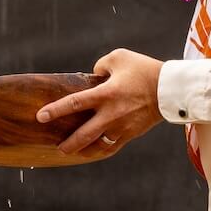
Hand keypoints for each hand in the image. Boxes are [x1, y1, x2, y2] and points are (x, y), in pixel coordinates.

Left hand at [37, 48, 165, 155]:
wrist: (170, 89)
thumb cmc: (143, 70)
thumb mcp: (119, 57)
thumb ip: (101, 65)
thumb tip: (92, 75)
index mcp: (106, 94)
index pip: (75, 103)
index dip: (56, 110)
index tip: (40, 116)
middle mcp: (111, 114)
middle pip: (84, 133)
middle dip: (68, 142)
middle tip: (56, 147)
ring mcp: (121, 127)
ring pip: (98, 145)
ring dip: (82, 150)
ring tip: (70, 152)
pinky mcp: (131, 134)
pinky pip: (112, 147)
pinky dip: (100, 151)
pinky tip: (92, 152)